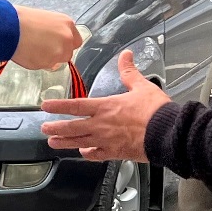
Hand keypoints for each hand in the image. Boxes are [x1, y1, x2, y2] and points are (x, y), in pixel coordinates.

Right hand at [12, 6, 83, 69]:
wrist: (9, 28)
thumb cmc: (21, 19)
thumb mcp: (43, 18)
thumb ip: (54, 30)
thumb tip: (52, 39)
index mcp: (66, 23)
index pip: (76, 41)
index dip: (66, 44)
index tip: (58, 44)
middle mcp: (66, 38)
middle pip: (68, 53)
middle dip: (57, 53)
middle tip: (42, 48)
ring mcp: (58, 52)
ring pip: (56, 62)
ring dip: (47, 59)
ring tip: (32, 50)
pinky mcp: (48, 63)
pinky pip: (45, 66)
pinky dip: (37, 62)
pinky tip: (28, 53)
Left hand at [40, 50, 169, 162]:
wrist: (167, 133)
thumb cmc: (156, 111)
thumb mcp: (142, 86)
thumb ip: (129, 72)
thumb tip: (126, 55)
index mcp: (105, 107)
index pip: (75, 105)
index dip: (58, 106)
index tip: (45, 106)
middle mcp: (101, 125)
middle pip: (72, 127)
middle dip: (56, 128)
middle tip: (44, 128)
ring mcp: (106, 140)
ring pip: (79, 142)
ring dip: (65, 142)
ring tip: (53, 143)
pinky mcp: (115, 153)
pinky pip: (96, 155)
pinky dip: (88, 154)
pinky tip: (83, 153)